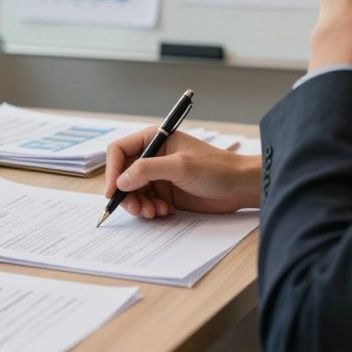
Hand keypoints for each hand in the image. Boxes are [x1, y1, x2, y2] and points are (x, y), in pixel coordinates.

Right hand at [103, 127, 261, 218]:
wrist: (240, 187)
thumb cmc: (216, 168)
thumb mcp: (180, 166)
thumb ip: (147, 170)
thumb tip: (121, 180)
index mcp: (154, 140)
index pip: (119, 151)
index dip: (111, 170)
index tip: (113, 190)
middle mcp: (153, 157)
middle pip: (122, 174)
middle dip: (125, 193)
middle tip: (136, 209)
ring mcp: (159, 176)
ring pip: (132, 191)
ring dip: (138, 204)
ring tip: (153, 212)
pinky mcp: (165, 192)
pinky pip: (146, 202)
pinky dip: (149, 209)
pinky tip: (164, 211)